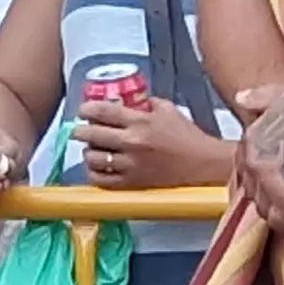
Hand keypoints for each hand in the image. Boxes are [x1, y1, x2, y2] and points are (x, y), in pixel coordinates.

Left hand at [72, 97, 236, 192]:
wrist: (203, 164)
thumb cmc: (188, 137)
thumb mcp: (168, 110)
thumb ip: (147, 103)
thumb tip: (129, 100)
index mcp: (140, 121)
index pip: (102, 111)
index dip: (86, 109)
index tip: (83, 111)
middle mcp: (132, 142)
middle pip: (91, 134)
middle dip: (80, 130)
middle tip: (81, 130)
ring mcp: (131, 165)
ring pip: (93, 158)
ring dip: (88, 152)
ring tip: (92, 149)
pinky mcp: (133, 183)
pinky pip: (102, 180)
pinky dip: (95, 173)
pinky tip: (98, 168)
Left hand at [232, 81, 283, 224]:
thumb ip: (260, 97)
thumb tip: (240, 98)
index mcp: (252, 137)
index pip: (247, 167)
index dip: (265, 173)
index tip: (280, 176)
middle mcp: (254, 160)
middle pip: (253, 189)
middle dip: (269, 192)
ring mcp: (268, 182)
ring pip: (264, 207)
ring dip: (279, 208)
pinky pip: (280, 221)